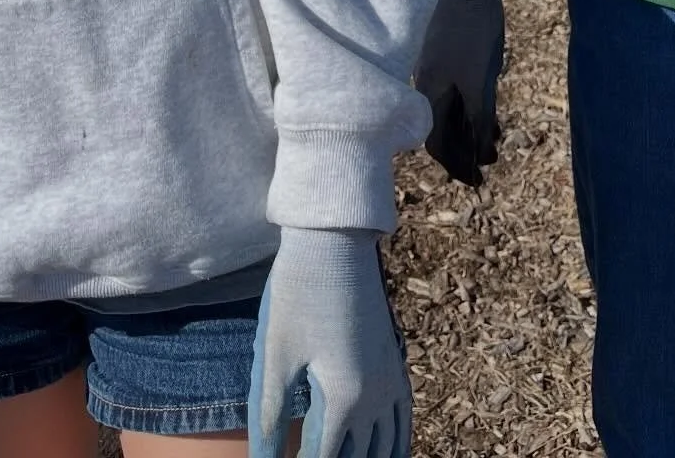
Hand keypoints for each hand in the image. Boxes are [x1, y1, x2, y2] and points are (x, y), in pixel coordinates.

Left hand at [248, 227, 409, 457]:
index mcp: (344, 398)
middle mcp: (375, 395)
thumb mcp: (276, 357)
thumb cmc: (299, 293)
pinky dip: (397, 442)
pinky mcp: (395, 360)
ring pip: (389, 445)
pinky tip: (389, 451)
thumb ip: (270, 416)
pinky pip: (405, 416)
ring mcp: (390, 377)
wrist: (335, 239)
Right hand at [415, 0, 504, 187]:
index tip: (476, 179)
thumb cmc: (474, 30)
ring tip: (494, 139)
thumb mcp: (480, 79)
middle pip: (442, 127)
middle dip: (464, 149)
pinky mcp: (449, 55)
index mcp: (429, 90)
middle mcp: (428, 82)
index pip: (435, 141)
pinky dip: (471, 107)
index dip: (455, 164)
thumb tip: (480, 154)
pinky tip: (490, 111)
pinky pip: (457, 91)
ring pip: (451, 108)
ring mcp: (438, 67)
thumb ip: (479, 116)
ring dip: (470, 128)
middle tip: (488, 163)